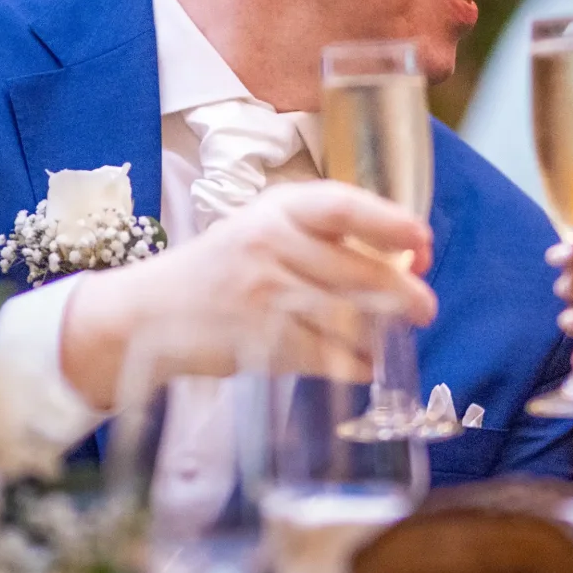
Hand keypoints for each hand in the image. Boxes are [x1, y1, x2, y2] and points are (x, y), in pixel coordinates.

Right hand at [66, 181, 434, 404]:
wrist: (147, 313)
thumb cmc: (221, 269)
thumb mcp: (264, 230)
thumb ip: (324, 236)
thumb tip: (404, 256)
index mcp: (277, 209)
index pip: (341, 205)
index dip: (390, 221)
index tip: (421, 240)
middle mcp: (269, 245)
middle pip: (356, 270)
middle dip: (403, 293)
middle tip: (425, 308)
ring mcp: (263, 295)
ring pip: (346, 317)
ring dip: (379, 334)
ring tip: (390, 340)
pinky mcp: (259, 341)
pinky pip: (325, 356)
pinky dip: (352, 364)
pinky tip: (362, 366)